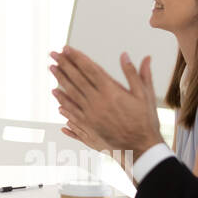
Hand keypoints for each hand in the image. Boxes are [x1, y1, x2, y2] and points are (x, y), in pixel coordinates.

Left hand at [49, 46, 163, 158]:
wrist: (141, 149)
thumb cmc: (145, 121)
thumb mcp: (145, 95)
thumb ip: (134, 73)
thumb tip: (125, 55)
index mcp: (111, 91)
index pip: (89, 69)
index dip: (77, 57)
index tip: (66, 48)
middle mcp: (97, 102)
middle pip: (76, 79)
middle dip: (64, 64)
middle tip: (53, 54)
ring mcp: (90, 115)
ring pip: (71, 93)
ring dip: (60, 79)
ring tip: (52, 68)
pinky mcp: (88, 126)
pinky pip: (71, 111)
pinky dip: (62, 100)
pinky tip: (56, 93)